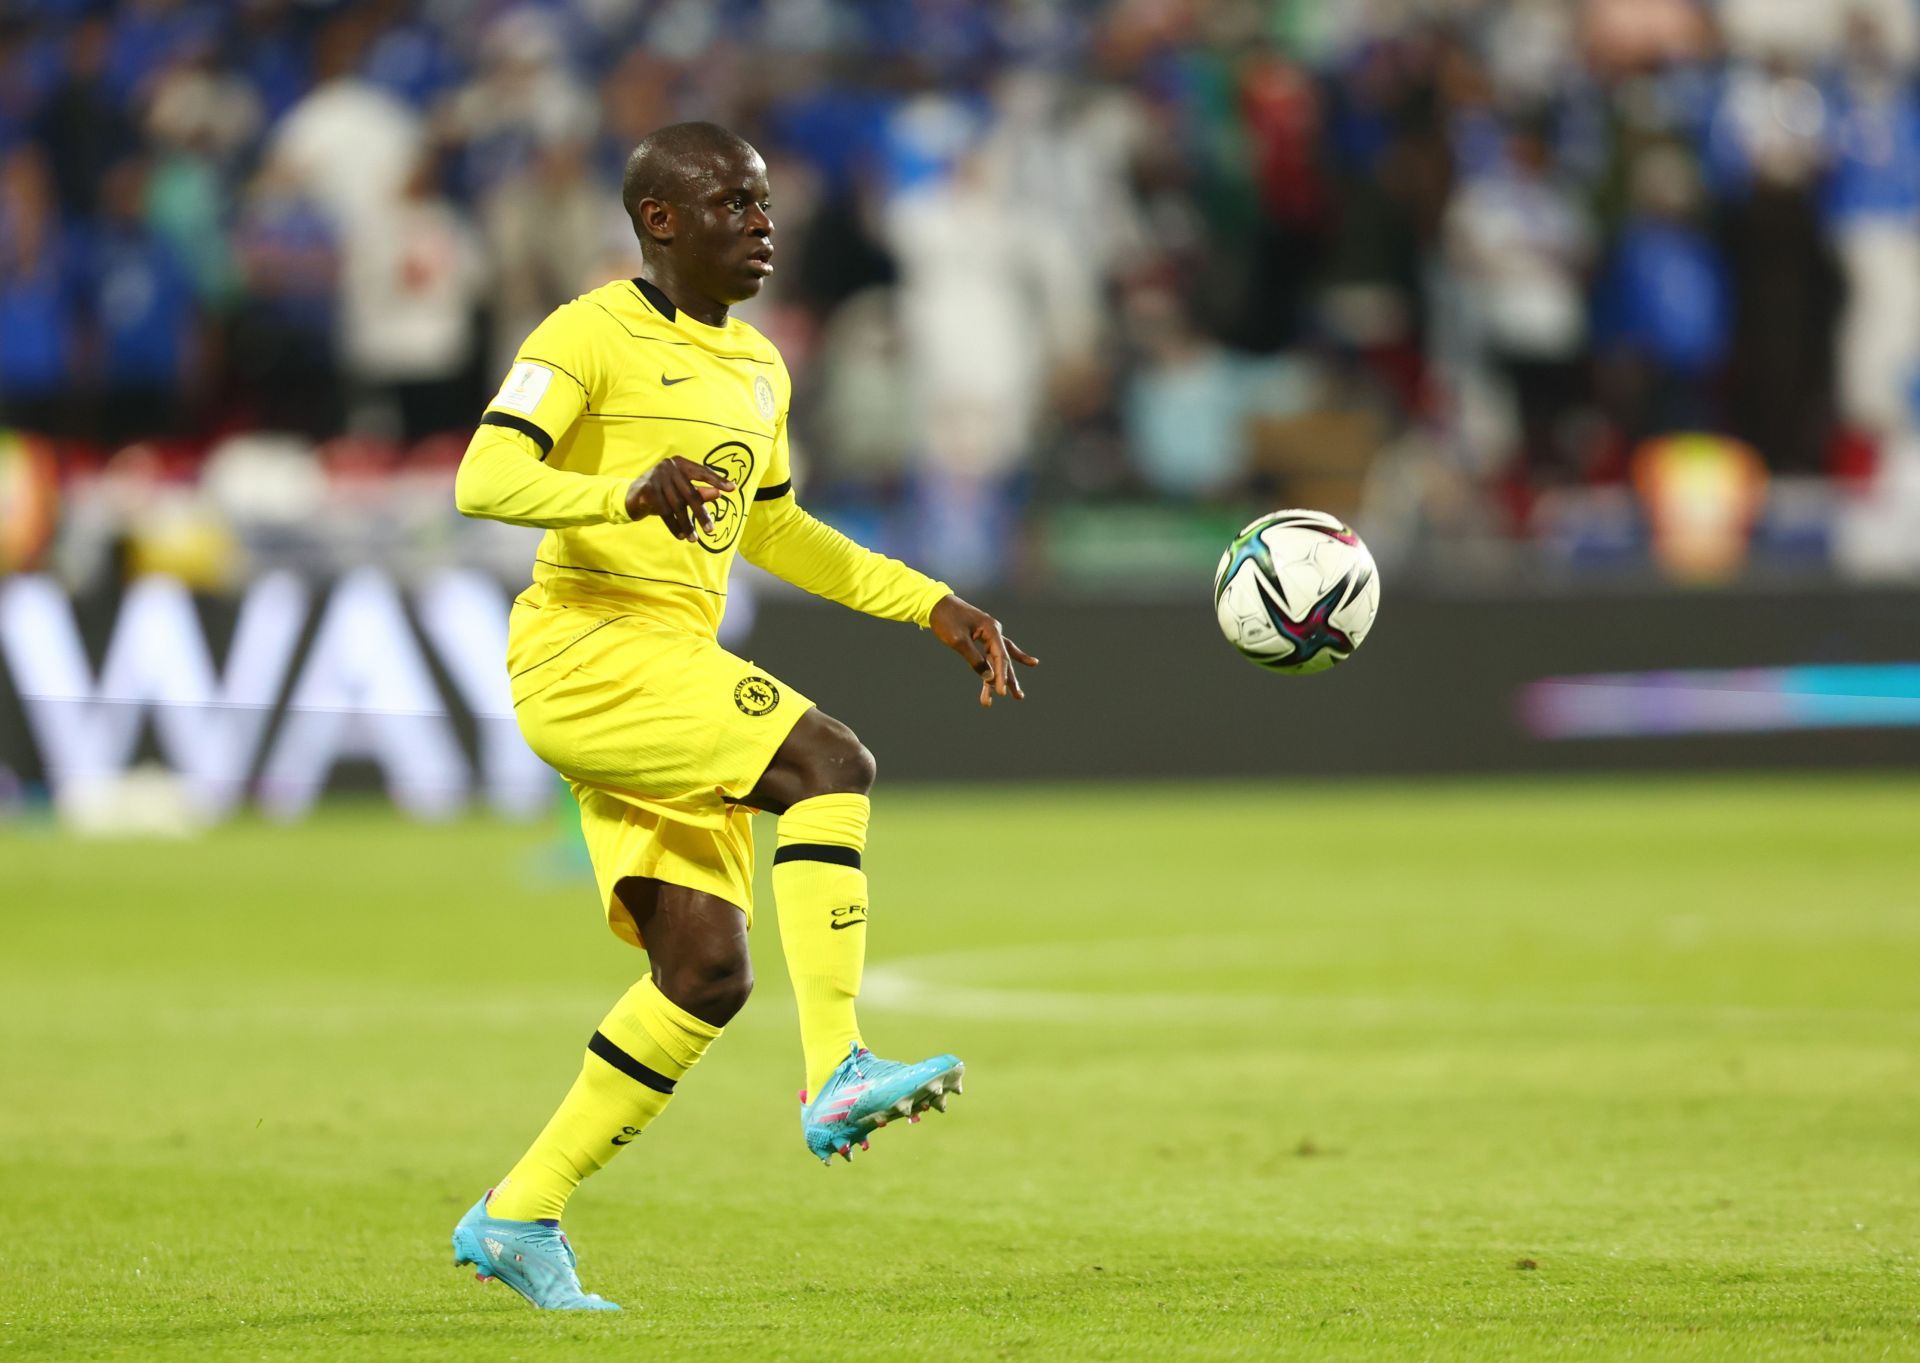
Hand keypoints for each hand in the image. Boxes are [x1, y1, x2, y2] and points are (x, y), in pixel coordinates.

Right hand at [626, 457, 735, 540]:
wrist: (634, 495)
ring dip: (686, 524)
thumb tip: (718, 493)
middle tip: (711, 529)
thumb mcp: (682, 491)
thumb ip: (700, 491)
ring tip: (694, 539)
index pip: (702, 471)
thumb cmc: (664, 492)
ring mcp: (657, 476)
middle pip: (690, 493)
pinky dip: (673, 525)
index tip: (732, 489)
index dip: (717, 480)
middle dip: (701, 513)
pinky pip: (664, 511)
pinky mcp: (647, 489)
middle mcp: (669, 466)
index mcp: (680, 463)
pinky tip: (680, 535)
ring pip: (677, 505)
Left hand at [929, 593, 1038, 707]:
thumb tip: (989, 677)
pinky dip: (994, 667)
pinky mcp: (981, 638)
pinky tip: (1001, 678)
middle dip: (1010, 679)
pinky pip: (991, 655)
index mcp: (991, 629)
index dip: (1002, 676)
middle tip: (1019, 697)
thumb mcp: (958, 641)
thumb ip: (974, 659)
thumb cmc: (946, 620)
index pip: (1001, 657)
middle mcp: (994, 631)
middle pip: (1005, 659)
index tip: (1001, 693)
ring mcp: (988, 634)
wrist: (934, 604)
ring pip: (998, 659)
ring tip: (1015, 695)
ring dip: (1002, 677)